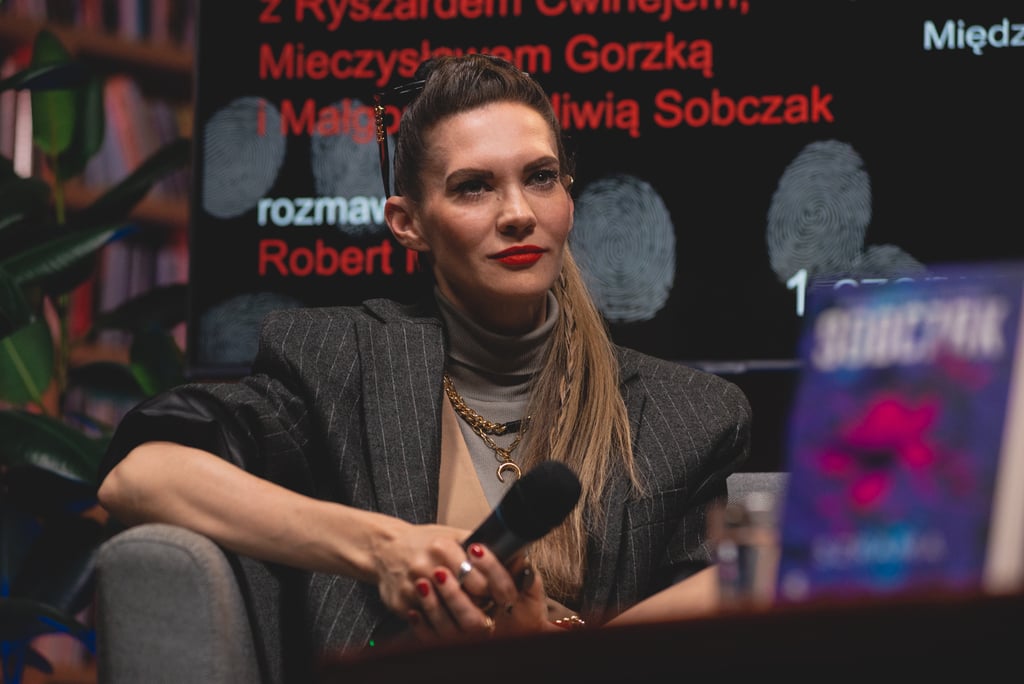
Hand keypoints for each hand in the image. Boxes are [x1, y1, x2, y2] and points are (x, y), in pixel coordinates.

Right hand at [405, 544, 550, 642]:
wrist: (384, 548)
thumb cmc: (424, 543)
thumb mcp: (452, 534)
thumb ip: (479, 543)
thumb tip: (512, 553)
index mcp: (442, 546)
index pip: (478, 579)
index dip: (494, 590)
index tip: (500, 594)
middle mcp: (425, 566)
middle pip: (464, 601)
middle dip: (480, 607)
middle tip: (487, 605)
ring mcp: (411, 587)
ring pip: (446, 616)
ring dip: (461, 616)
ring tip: (469, 611)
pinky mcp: (401, 604)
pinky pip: (427, 622)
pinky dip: (439, 621)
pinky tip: (445, 614)